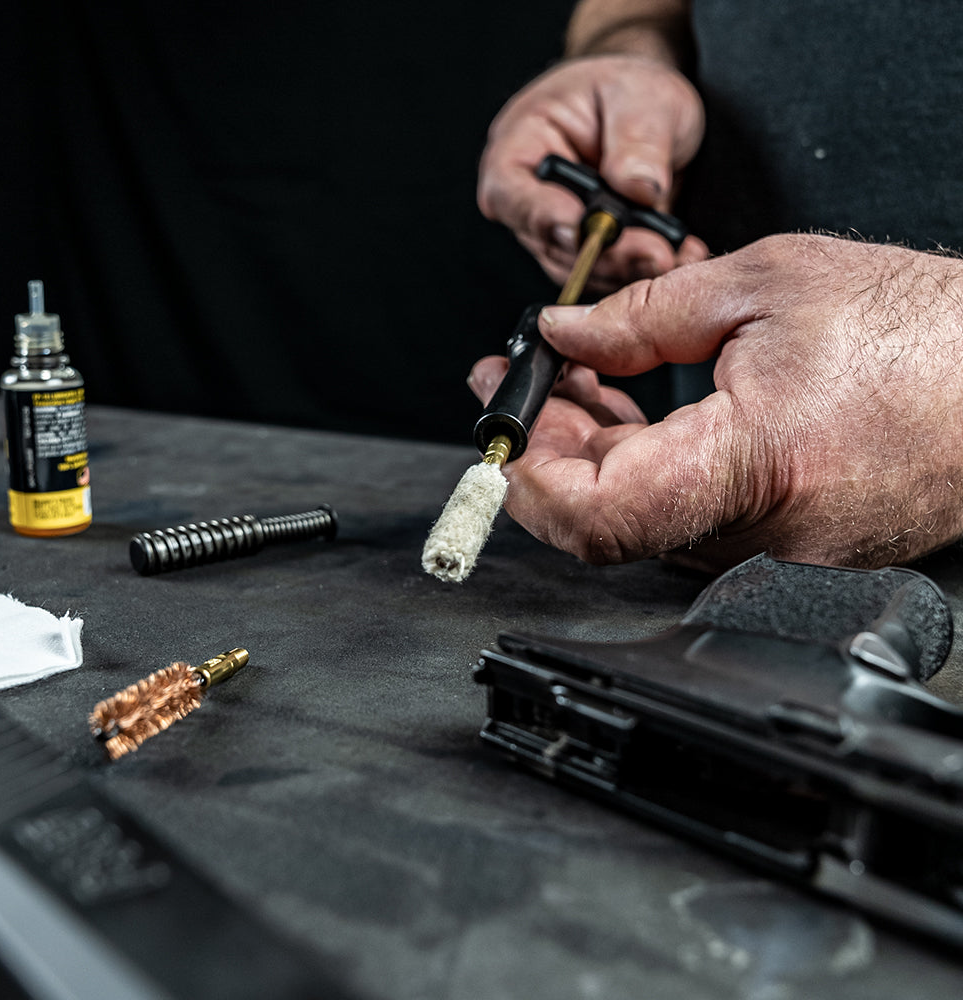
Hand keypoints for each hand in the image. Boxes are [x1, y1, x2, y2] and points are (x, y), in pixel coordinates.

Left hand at [467, 234, 962, 571]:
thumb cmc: (915, 331)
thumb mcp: (763, 285)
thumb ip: (641, 319)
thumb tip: (563, 336)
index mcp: (750, 463)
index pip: (596, 514)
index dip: (527, 479)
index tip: (502, 430)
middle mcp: (760, 531)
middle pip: (606, 516)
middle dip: (550, 448)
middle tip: (530, 381)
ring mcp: (773, 550)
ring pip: (641, 518)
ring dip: (595, 455)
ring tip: (582, 382)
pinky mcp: (783, 546)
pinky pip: (685, 519)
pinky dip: (645, 469)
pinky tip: (636, 415)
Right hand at [477, 54, 707, 293]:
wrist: (644, 110)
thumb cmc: (624, 92)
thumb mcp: (640, 94)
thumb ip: (637, 138)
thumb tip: (637, 187)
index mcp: (517, 151)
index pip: (510, 195)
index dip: (544, 216)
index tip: (583, 227)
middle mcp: (529, 202)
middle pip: (552, 244)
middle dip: (605, 254)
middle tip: (655, 252)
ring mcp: (558, 235)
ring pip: (581, 270)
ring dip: (630, 268)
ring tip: (676, 254)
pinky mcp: (589, 256)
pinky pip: (609, 275)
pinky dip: (644, 269)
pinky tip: (678, 257)